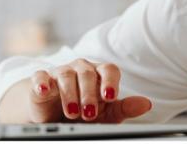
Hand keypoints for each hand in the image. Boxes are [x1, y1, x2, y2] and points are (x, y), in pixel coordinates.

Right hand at [28, 59, 152, 122]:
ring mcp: (60, 72)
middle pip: (87, 72)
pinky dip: (41, 82)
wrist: (55, 117)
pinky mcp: (41, 80)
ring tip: (72, 112)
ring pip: (66, 74)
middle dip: (88, 93)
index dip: (110, 81)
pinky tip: (44, 90)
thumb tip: (146, 104)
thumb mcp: (106, 114)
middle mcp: (81, 69)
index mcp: (99, 75)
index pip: (108, 69)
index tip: (111, 96)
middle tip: (89, 113)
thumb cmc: (84, 112)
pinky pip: (40, 76)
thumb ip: (124, 108)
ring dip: (69, 94)